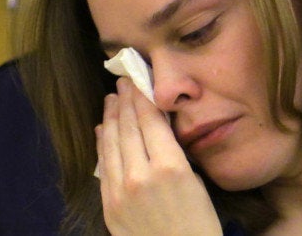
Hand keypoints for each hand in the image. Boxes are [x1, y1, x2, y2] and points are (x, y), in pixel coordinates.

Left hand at [96, 77, 221, 235]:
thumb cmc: (199, 225)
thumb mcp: (196, 183)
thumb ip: (173, 155)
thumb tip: (156, 131)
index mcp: (170, 167)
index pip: (150, 121)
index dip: (141, 97)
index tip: (136, 80)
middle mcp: (141, 175)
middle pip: (128, 127)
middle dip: (124, 101)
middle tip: (122, 83)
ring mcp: (120, 191)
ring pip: (111, 143)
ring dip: (110, 117)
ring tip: (111, 99)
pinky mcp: (109, 205)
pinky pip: (103, 166)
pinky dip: (102, 144)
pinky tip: (102, 129)